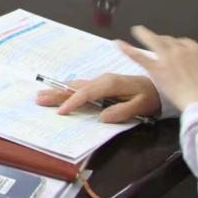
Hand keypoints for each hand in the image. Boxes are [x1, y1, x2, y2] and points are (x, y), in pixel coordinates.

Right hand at [35, 74, 159, 123]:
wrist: (158, 86)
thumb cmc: (151, 97)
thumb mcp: (142, 106)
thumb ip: (123, 111)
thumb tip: (102, 118)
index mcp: (110, 84)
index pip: (86, 94)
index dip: (72, 102)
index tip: (60, 112)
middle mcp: (102, 80)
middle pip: (75, 88)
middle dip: (56, 93)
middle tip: (38, 99)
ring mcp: (100, 81)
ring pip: (75, 86)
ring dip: (58, 91)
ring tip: (42, 95)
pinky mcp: (101, 85)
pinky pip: (80, 87)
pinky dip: (67, 90)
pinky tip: (58, 92)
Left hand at [116, 25, 197, 112]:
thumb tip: (196, 71)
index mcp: (197, 50)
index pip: (182, 42)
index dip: (175, 47)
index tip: (172, 50)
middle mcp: (181, 49)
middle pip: (167, 40)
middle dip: (161, 41)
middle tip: (153, 40)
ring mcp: (167, 57)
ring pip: (153, 41)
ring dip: (143, 35)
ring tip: (137, 31)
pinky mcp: (156, 68)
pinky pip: (139, 56)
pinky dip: (128, 49)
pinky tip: (119, 44)